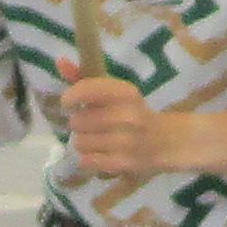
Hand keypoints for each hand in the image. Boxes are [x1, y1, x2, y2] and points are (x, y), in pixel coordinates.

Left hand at [62, 74, 185, 179]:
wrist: (166, 141)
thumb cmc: (133, 112)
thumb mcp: (115, 92)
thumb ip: (85, 78)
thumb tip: (60, 62)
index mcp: (126, 93)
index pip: (87, 90)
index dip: (71, 97)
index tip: (69, 103)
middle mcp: (127, 116)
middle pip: (78, 120)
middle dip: (79, 123)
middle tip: (90, 124)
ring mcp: (126, 142)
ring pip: (79, 142)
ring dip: (83, 142)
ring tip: (96, 140)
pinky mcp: (123, 164)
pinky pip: (86, 161)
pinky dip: (88, 158)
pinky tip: (99, 153)